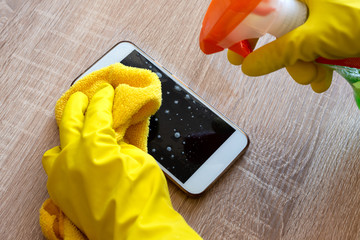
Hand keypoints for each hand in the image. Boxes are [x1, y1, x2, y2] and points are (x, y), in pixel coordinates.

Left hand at [42, 84, 200, 238]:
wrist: (136, 232)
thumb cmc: (143, 196)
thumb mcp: (139, 159)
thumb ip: (121, 144)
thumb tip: (113, 138)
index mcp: (94, 144)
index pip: (96, 112)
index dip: (103, 98)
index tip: (106, 90)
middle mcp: (72, 158)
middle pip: (70, 121)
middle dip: (78, 105)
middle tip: (84, 96)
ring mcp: (63, 178)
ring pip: (56, 147)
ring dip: (66, 135)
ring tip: (77, 131)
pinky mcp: (62, 195)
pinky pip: (56, 170)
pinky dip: (65, 159)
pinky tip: (76, 159)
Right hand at [230, 0, 359, 92]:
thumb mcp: (313, 37)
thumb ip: (279, 53)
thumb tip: (250, 66)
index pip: (257, 7)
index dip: (241, 28)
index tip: (234, 49)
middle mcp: (305, 0)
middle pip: (274, 27)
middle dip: (278, 55)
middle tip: (263, 66)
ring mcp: (318, 14)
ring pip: (294, 42)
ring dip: (300, 66)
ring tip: (314, 76)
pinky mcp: (329, 29)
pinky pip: (311, 47)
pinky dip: (314, 65)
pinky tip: (323, 77)